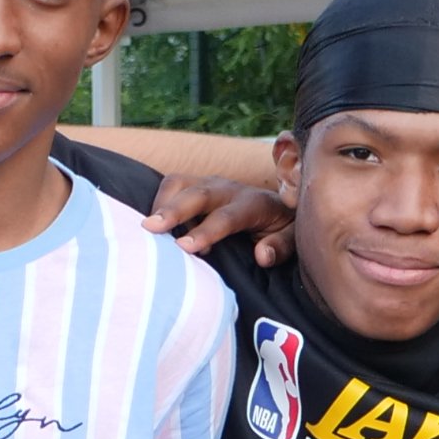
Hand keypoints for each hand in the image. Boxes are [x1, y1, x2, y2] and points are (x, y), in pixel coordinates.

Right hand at [143, 173, 291, 260]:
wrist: (278, 204)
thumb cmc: (282, 227)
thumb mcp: (292, 238)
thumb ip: (281, 246)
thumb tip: (262, 255)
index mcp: (254, 203)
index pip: (227, 216)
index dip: (205, 231)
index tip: (184, 247)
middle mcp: (229, 189)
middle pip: (197, 193)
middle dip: (173, 209)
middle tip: (150, 228)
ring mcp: (210, 184)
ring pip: (179, 182)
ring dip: (161, 202)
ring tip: (146, 228)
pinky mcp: (195, 185)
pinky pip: (172, 186)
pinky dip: (159, 202)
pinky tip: (155, 227)